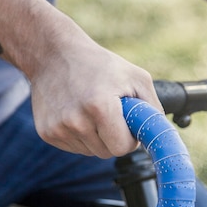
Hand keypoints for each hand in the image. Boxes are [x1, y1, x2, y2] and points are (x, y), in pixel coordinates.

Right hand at [29, 37, 162, 158]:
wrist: (53, 53)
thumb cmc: (99, 64)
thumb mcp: (136, 77)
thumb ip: (153, 108)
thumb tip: (160, 135)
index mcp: (100, 107)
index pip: (122, 148)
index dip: (130, 138)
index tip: (128, 124)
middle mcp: (76, 121)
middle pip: (107, 152)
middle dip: (114, 138)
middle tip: (111, 114)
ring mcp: (58, 129)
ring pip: (91, 152)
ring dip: (97, 137)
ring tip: (91, 110)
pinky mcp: (46, 133)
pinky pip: (74, 147)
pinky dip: (80, 135)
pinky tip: (77, 113)